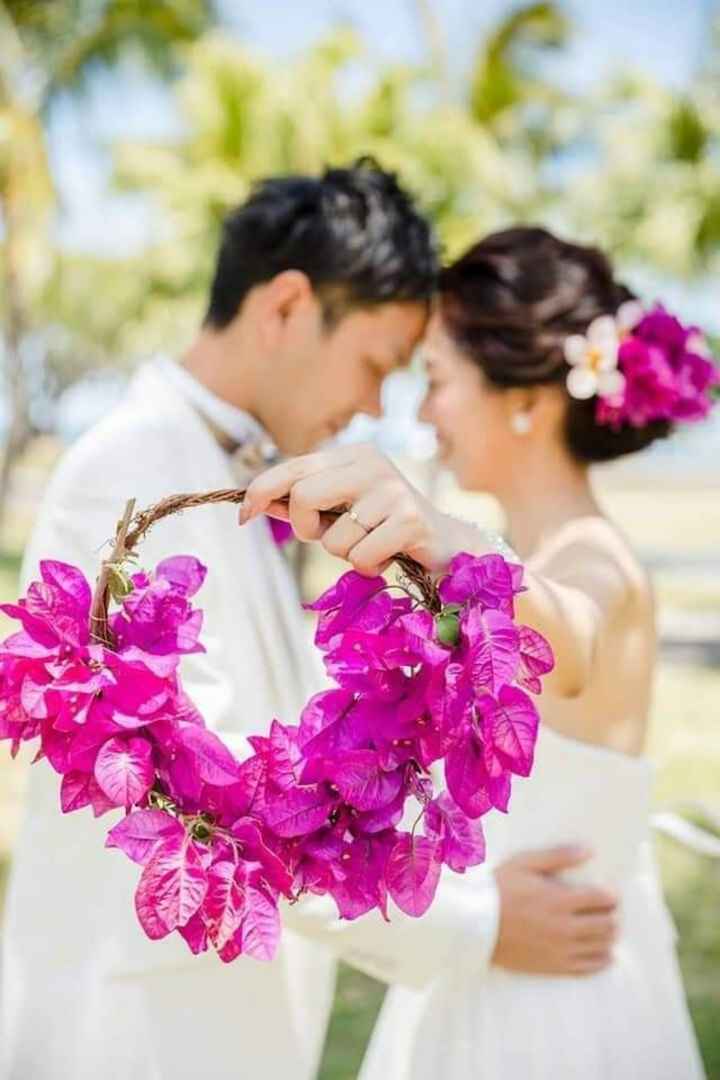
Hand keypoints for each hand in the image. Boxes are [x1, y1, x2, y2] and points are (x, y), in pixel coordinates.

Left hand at [240, 444, 470, 573]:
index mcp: (352, 454)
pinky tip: (388, 556)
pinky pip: (360, 557)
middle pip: (303, 497)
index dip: (261, 491)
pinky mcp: (410, 520)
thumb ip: (303, 506)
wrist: (447, 545)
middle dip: (306, 530)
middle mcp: (371, 464)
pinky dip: (368, 566)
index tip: (243, 516)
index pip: (292, 467)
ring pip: (333, 538)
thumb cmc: (385, 528)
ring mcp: (392, 490)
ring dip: (345, 554)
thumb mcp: (341, 512)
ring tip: (371, 545)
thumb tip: (257, 504)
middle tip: (327, 537)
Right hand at [492, 846, 618, 976]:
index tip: (608, 891)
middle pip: (608, 925)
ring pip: (602, 947)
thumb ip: (558, 855)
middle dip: (613, 915)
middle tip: (607, 909)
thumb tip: (589, 850)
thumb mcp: (524, 863)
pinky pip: (589, 968)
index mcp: (560, 899)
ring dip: (609, 936)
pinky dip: (602, 960)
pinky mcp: (554, 967)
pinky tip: (603, 953)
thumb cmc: (499, 889)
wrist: (475, 925)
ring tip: (604, 928)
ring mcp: (561, 950)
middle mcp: (566, 928)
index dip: (611, 894)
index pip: (604, 898)